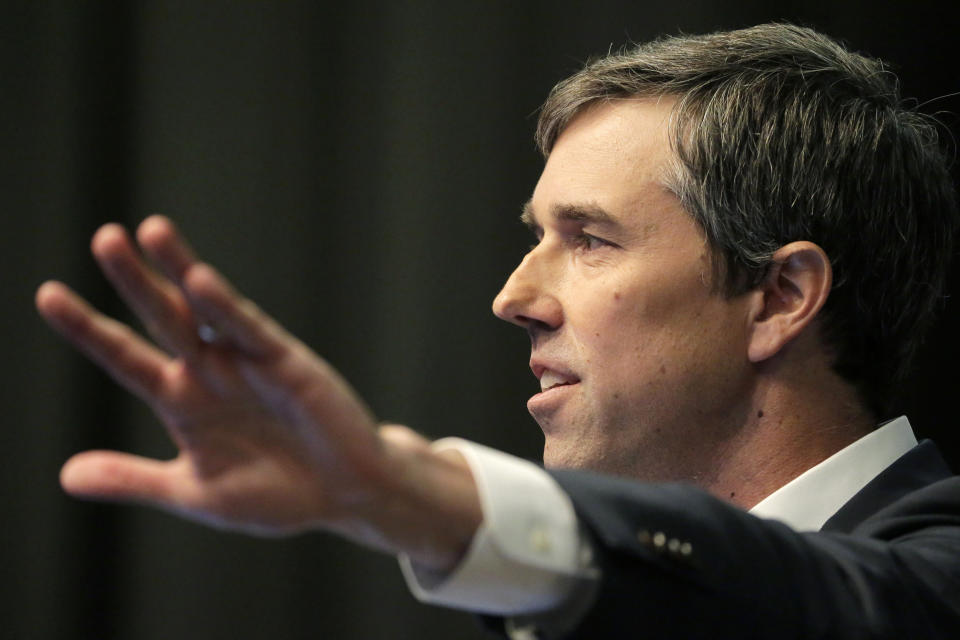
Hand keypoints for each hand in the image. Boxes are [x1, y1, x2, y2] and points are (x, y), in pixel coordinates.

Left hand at [36, 216, 479, 567]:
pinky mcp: (286, 361)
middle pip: (161, 318)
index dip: (87, 329)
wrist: (345, 496)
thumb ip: (134, 479)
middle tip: (105, 238)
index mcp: (183, 402)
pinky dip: (226, 308)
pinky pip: (251, 330)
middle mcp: (209, 372)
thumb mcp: (196, 493)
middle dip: (133, 280)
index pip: (125, 358)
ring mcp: (247, 362)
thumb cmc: (278, 494)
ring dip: (179, 270)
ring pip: (205, 309)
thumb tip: (65, 476)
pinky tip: (199, 282)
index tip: (48, 294)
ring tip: (150, 230)